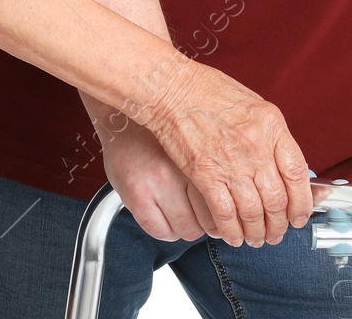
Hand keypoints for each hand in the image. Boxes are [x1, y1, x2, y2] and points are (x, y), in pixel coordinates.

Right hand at [97, 118, 215, 242]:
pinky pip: (160, 231)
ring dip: (186, 228)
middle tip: (202, 216)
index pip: (225, 202)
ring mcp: (156, 184)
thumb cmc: (158, 133)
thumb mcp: (192, 144)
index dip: (225, 215)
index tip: (223, 214)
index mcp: (199, 156)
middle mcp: (180, 170)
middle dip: (207, 224)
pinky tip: (164, 218)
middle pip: (209, 220)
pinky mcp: (136, 197)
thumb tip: (231, 199)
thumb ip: (211, 169)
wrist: (120, 120)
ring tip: (181, 214)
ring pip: (185, 229)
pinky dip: (166, 231)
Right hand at [135, 60, 314, 247]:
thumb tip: (283, 167)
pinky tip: (233, 235)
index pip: (298, 174)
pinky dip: (231, 230)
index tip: (299, 214)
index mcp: (271, 125)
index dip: (302, 203)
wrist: (172, 88)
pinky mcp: (205, 174)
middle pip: (277, 199)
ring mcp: (231, 162)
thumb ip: (270, 136)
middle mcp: (255, 146)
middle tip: (277, 233)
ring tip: (256, 238)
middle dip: (279, 225)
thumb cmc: (207, 90)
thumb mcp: (253, 104)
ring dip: (257, 232)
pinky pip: (224, 213)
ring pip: (254, 212)